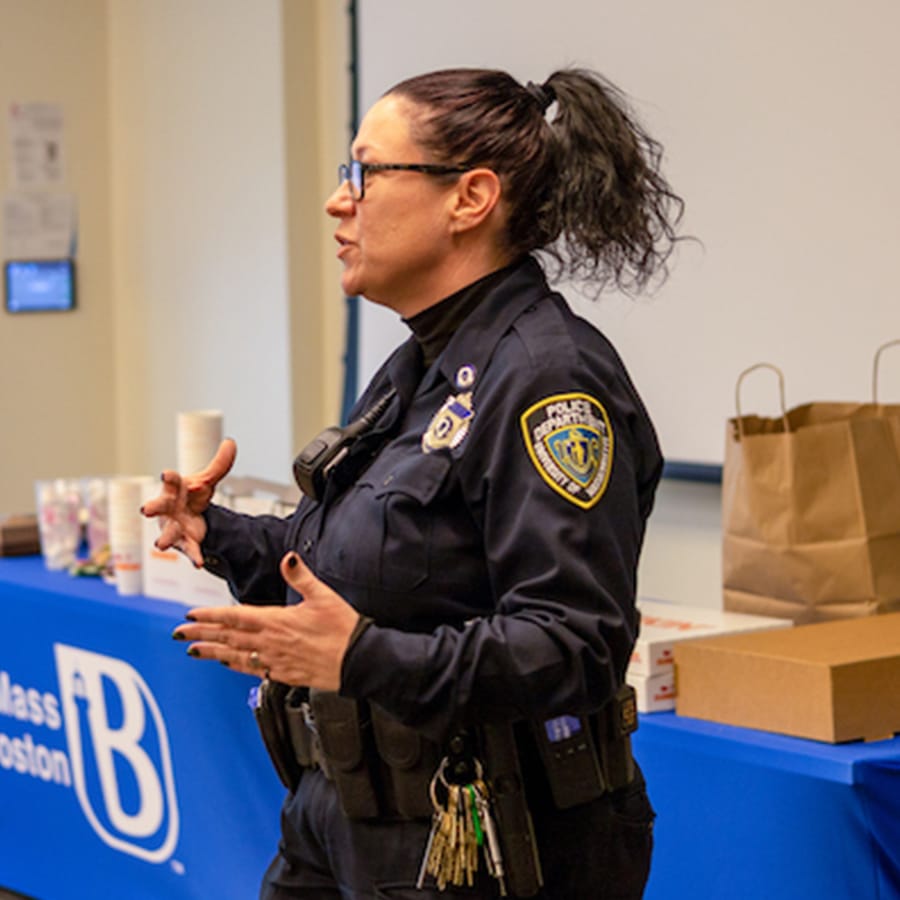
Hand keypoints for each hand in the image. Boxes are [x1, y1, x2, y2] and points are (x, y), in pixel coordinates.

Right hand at [141, 439, 236, 566]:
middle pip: (157, 506)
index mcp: (173, 489)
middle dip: (151, 507)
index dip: (169, 477)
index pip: (169, 481)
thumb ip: (219, 464)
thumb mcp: (207, 480)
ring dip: (164, 538)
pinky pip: (189, 550)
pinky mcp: (184, 542)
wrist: (192, 517)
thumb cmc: (192, 496)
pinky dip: (194, 556)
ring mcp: (173, 526)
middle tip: (145, 509)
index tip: (166, 473)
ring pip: (166, 533)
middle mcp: (168, 508)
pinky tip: (199, 563)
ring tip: (161, 544)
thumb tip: (231, 442)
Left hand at [172, 551, 360, 689]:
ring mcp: (275, 661)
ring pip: (235, 656)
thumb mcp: (324, 596)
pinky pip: (252, 669)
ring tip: (193, 651)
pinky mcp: (284, 674)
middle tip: (178, 633)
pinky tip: (227, 663)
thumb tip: (287, 558)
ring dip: (212, 652)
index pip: (235, 617)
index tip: (190, 614)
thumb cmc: (344, 629)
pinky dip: (235, 665)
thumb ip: (301, 577)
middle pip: (228, 637)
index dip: (210, 615)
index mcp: (278, 622)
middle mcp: (271, 643)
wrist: (359, 662)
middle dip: (201, 633)